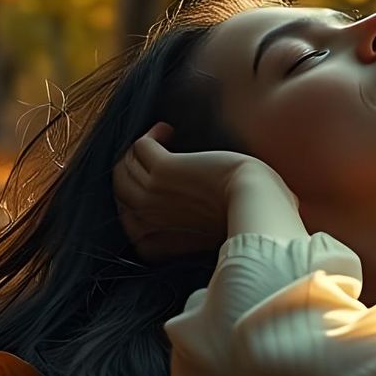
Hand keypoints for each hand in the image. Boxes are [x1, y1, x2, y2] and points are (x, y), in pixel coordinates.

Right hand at [113, 122, 294, 262]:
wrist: (255, 204)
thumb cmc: (240, 218)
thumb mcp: (202, 236)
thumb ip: (182, 229)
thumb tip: (180, 207)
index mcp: (153, 244)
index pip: (125, 216)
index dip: (134, 193)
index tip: (150, 178)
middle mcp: (146, 220)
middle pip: (120, 188)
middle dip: (132, 168)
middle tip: (152, 154)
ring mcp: (151, 195)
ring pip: (124, 166)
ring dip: (139, 149)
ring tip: (161, 139)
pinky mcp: (163, 170)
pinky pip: (139, 146)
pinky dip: (151, 135)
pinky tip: (167, 131)